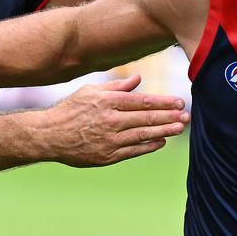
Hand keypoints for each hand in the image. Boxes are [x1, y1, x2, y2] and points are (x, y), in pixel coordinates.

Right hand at [37, 74, 188, 166]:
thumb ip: (116, 86)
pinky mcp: (107, 157)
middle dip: (169, 117)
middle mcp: (110, 120)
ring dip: (164, 131)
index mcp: (108, 102)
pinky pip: (133, 151)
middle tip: (187, 115)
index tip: (179, 102)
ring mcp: (109, 140)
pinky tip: (161, 141)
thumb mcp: (90, 91)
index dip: (164, 102)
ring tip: (179, 127)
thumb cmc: (70, 110)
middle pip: (147, 118)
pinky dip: (149, 146)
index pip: (143, 101)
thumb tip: (138, 78)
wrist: (49, 136)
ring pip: (143, 135)